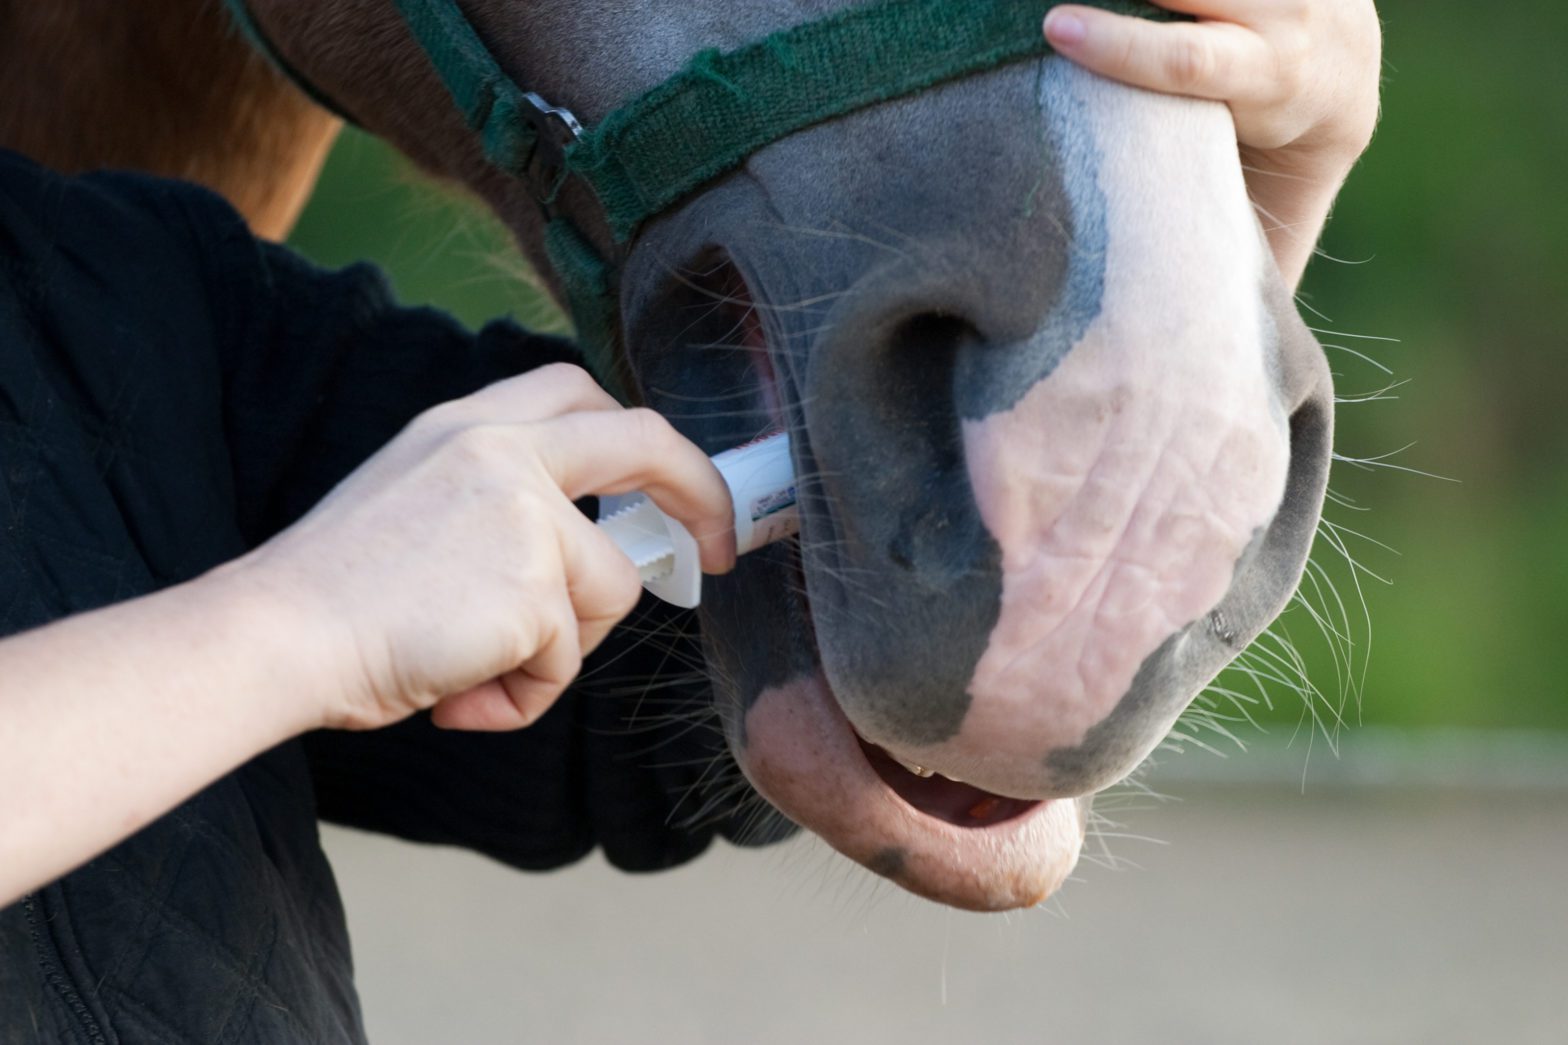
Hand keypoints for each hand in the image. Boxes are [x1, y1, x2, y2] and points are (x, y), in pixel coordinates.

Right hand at [226, 363, 734, 733]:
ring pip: (608, 594)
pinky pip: (565, 664)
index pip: (577, 393)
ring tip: (470, 667)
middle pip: (643, 444)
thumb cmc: (333, 595)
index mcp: (465, 426)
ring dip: (556, 650)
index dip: (637, 437)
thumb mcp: (415, 503)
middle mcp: (501, 451)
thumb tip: (574, 557)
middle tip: (721, 548)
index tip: (670, 481)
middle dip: (702, 493)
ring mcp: (524, 514)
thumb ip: (495, 502)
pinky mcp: (535, 587)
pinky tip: (457, 692)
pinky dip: (521, 697)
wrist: (274, 636)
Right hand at [1044, 0, 1381, 284]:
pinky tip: (1100, 0)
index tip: (1056, 30)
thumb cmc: (1276, 164)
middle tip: (1049, 7)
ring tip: (1063, 4)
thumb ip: (1240, 256)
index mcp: (1284, 84)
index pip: (1194, 60)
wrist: (1344, 66)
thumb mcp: (1274, 204)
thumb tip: (1201, 352)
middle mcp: (1287, 13)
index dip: (1123, 47)